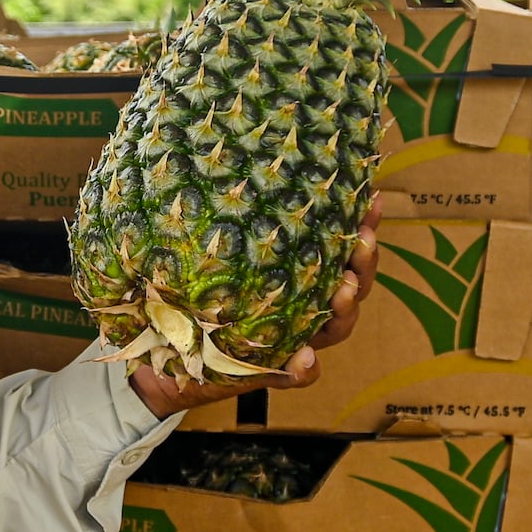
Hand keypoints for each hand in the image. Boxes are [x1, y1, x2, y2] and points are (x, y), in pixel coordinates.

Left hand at [126, 191, 385, 418]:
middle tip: (364, 243)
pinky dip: (305, 368)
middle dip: (364, 264)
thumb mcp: (194, 252)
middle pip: (350, 286)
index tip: (371, 198)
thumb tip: (203, 157)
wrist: (161, 357)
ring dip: (346, 309)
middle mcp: (300, 306)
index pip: (336, 247)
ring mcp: (289, 339)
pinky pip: (296, 374)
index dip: (360, 225)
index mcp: (292, 273)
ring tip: (343, 291)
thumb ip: (208, 219)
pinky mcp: (268, 371)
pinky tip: (305, 358)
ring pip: (335, 327)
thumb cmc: (179, 294)